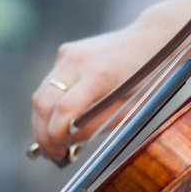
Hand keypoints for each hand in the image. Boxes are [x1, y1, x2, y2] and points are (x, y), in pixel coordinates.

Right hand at [29, 15, 175, 163]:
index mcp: (98, 75)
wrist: (150, 38)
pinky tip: (59, 118)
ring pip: (40, 94)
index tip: (61, 151)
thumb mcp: (130, 108)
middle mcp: (77, 61)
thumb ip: (98, 125)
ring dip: (41, 121)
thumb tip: (68, 140)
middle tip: (52, 152)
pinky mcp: (65, 52)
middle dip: (42, 133)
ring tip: (52, 141)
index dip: (56, 135)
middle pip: (43, 103)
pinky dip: (49, 104)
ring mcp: (68, 54)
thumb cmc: (146, 78)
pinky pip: (49, 83)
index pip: (64, 109)